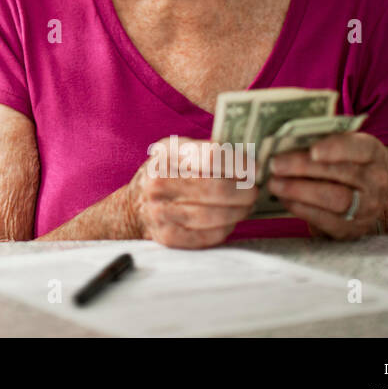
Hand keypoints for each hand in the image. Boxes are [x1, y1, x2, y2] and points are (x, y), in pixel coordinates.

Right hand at [127, 136, 258, 247]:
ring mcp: (160, 210)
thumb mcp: (178, 152)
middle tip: (254, 192)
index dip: (240, 164)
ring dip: (238, 212)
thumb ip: (208, 152)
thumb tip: (250, 163)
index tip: (254, 170)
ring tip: (245, 207)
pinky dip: (225, 230)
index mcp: (166, 153)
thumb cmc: (167, 175)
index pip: (212, 156)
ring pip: (215, 215)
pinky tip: (228, 222)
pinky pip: (207, 236)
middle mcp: (158, 181)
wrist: (133, 206)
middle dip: (244, 192)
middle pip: (217, 188)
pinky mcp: (166, 236)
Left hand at [265, 132, 387, 239]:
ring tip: (274, 183)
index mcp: (374, 153)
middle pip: (343, 173)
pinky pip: (327, 220)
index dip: (337, 149)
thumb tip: (282, 143)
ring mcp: (369, 207)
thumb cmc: (340, 164)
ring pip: (336, 199)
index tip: (313, 151)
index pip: (360, 148)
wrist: (361, 197)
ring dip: (300, 191)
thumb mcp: (337, 148)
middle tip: (275, 164)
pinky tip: (285, 199)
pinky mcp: (354, 228)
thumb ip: (318, 142)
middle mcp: (377, 180)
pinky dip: (302, 209)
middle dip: (305, 168)